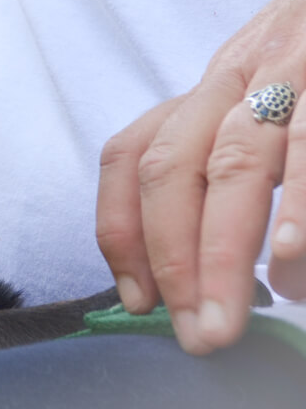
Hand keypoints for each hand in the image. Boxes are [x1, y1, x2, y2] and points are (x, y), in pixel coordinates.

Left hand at [97, 0, 305, 354]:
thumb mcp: (265, 95)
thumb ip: (227, 160)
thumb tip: (204, 271)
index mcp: (210, 87)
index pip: (132, 154)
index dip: (121, 229)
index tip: (135, 299)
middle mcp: (239, 77)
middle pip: (174, 166)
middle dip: (172, 258)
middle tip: (192, 335)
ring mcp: (295, 74)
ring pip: (239, 162)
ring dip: (225, 250)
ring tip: (228, 320)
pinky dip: (300, 208)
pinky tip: (290, 261)